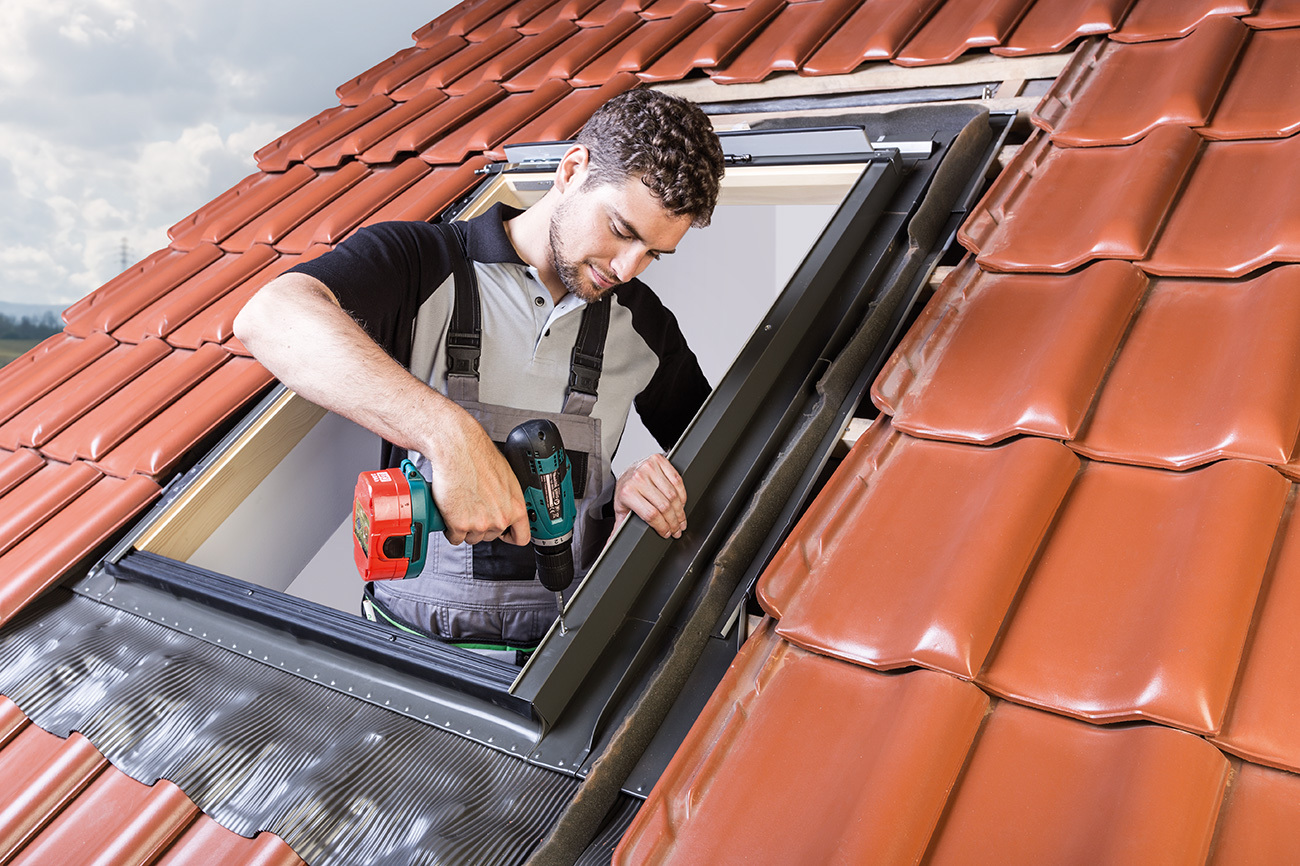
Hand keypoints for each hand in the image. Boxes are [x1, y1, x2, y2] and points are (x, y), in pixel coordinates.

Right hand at [424, 413, 530, 546]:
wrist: (458, 449)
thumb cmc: (479, 457)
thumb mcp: (506, 477)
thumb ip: (507, 497)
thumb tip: (504, 504)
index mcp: (516, 507)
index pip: (521, 537)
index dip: (510, 536)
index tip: (504, 534)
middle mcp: (500, 518)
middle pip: (491, 536)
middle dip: (482, 526)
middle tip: (473, 508)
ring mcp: (480, 524)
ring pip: (472, 538)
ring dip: (465, 528)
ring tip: (461, 507)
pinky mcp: (459, 525)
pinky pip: (455, 538)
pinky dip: (450, 529)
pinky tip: (451, 514)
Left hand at [613, 454, 687, 538]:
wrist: (626, 471)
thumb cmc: (625, 491)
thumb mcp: (620, 510)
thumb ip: (617, 530)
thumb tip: (609, 547)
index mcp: (627, 492)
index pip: (651, 515)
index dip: (662, 527)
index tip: (667, 533)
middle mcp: (638, 478)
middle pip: (664, 506)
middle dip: (674, 522)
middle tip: (677, 530)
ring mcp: (649, 468)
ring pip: (673, 495)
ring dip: (680, 510)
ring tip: (680, 519)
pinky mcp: (659, 460)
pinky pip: (677, 480)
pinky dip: (682, 494)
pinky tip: (681, 503)